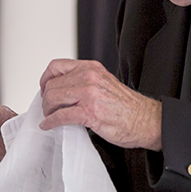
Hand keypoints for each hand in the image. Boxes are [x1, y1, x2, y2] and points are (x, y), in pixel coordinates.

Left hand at [39, 59, 161, 149]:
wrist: (146, 120)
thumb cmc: (128, 107)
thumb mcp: (104, 82)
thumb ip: (85, 81)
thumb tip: (64, 90)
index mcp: (91, 68)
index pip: (56, 66)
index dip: (45, 79)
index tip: (44, 89)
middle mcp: (89, 77)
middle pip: (52, 85)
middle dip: (46, 99)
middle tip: (48, 109)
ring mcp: (89, 94)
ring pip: (53, 98)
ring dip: (47, 110)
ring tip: (49, 117)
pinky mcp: (89, 112)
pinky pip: (61, 116)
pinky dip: (51, 122)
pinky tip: (49, 125)